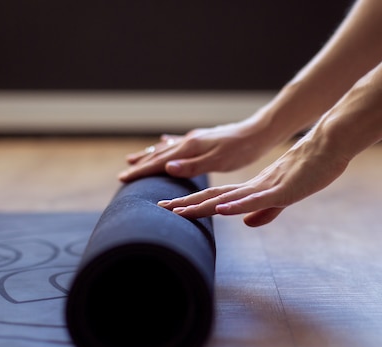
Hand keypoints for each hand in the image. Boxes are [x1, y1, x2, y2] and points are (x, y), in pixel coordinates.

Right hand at [118, 120, 281, 181]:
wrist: (258, 133)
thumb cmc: (242, 150)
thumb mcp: (219, 161)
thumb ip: (192, 165)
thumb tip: (166, 167)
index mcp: (190, 147)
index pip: (159, 162)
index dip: (141, 171)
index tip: (123, 178)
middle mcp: (189, 141)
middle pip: (159, 154)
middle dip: (140, 165)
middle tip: (123, 174)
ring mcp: (195, 139)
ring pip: (166, 148)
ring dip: (149, 155)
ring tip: (134, 159)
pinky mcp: (203, 139)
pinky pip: (178, 143)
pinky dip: (167, 144)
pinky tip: (163, 141)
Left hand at [158, 135, 349, 226]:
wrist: (328, 148)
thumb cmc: (307, 171)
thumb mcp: (283, 197)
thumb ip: (265, 210)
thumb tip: (248, 224)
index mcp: (250, 189)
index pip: (215, 197)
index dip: (193, 204)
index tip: (171, 210)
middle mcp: (251, 187)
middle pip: (213, 196)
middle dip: (186, 204)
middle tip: (160, 209)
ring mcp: (264, 188)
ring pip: (227, 198)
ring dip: (202, 205)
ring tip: (179, 211)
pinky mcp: (281, 190)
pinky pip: (255, 199)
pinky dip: (236, 205)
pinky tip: (220, 209)